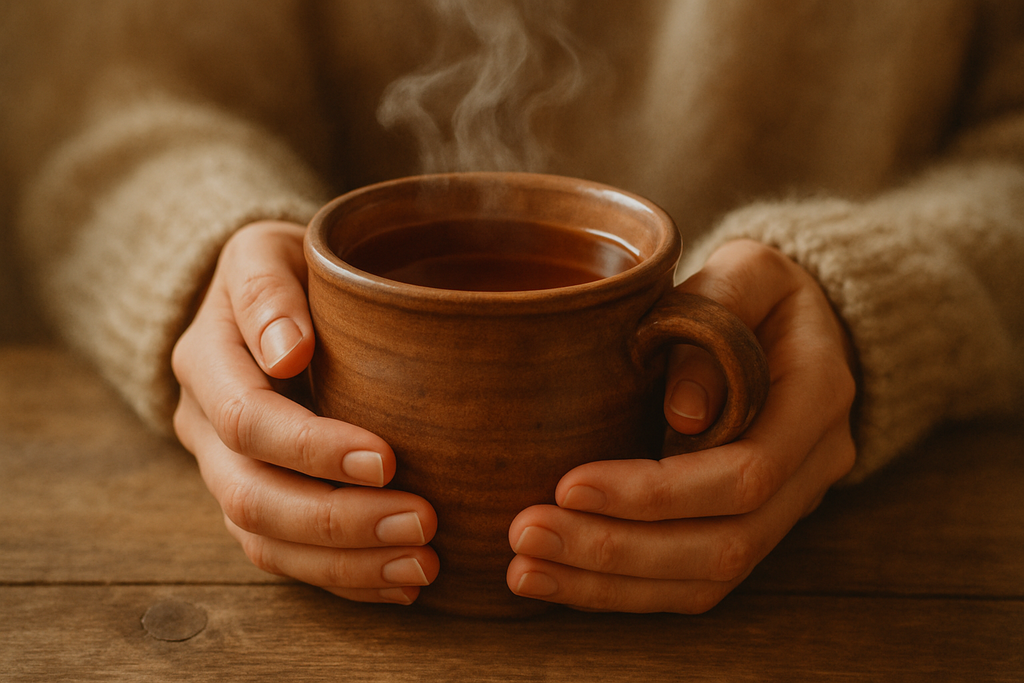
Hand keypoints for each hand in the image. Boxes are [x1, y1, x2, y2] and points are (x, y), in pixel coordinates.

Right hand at [171, 220, 438, 604]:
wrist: (266, 300)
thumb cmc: (284, 270)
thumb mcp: (268, 252)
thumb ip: (268, 291)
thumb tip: (287, 350)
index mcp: (207, 363)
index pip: (249, 422)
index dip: (314, 449)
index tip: (387, 459)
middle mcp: (206, 428)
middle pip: (254, 498)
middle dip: (339, 522)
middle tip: (423, 523)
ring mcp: (227, 471)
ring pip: (266, 541)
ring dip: (345, 564)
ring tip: (421, 567)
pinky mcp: (256, 499)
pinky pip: (285, 557)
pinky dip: (342, 577)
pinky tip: (400, 582)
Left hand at [506, 239, 855, 612]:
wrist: (792, 325)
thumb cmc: (755, 291)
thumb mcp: (745, 271)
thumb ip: (717, 313)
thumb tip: (683, 412)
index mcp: (818, 397)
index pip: (747, 473)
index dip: (658, 492)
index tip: (569, 484)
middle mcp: (813, 466)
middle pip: (725, 543)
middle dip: (618, 551)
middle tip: (527, 535)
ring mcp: (786, 506)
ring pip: (707, 578)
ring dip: (610, 584)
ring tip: (526, 570)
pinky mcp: (748, 525)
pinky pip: (691, 581)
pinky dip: (622, 589)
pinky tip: (557, 578)